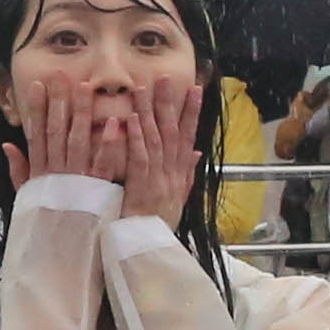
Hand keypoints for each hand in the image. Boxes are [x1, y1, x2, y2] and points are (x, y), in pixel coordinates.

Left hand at [111, 76, 199, 224]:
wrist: (150, 251)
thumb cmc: (158, 226)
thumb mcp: (177, 199)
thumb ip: (185, 173)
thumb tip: (196, 152)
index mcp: (179, 175)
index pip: (188, 138)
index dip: (193, 113)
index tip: (196, 89)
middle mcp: (172, 174)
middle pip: (174, 132)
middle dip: (171, 104)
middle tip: (167, 78)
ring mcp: (159, 180)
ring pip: (156, 140)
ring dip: (150, 113)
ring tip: (145, 89)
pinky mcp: (143, 188)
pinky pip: (140, 159)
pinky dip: (138, 138)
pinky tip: (133, 120)